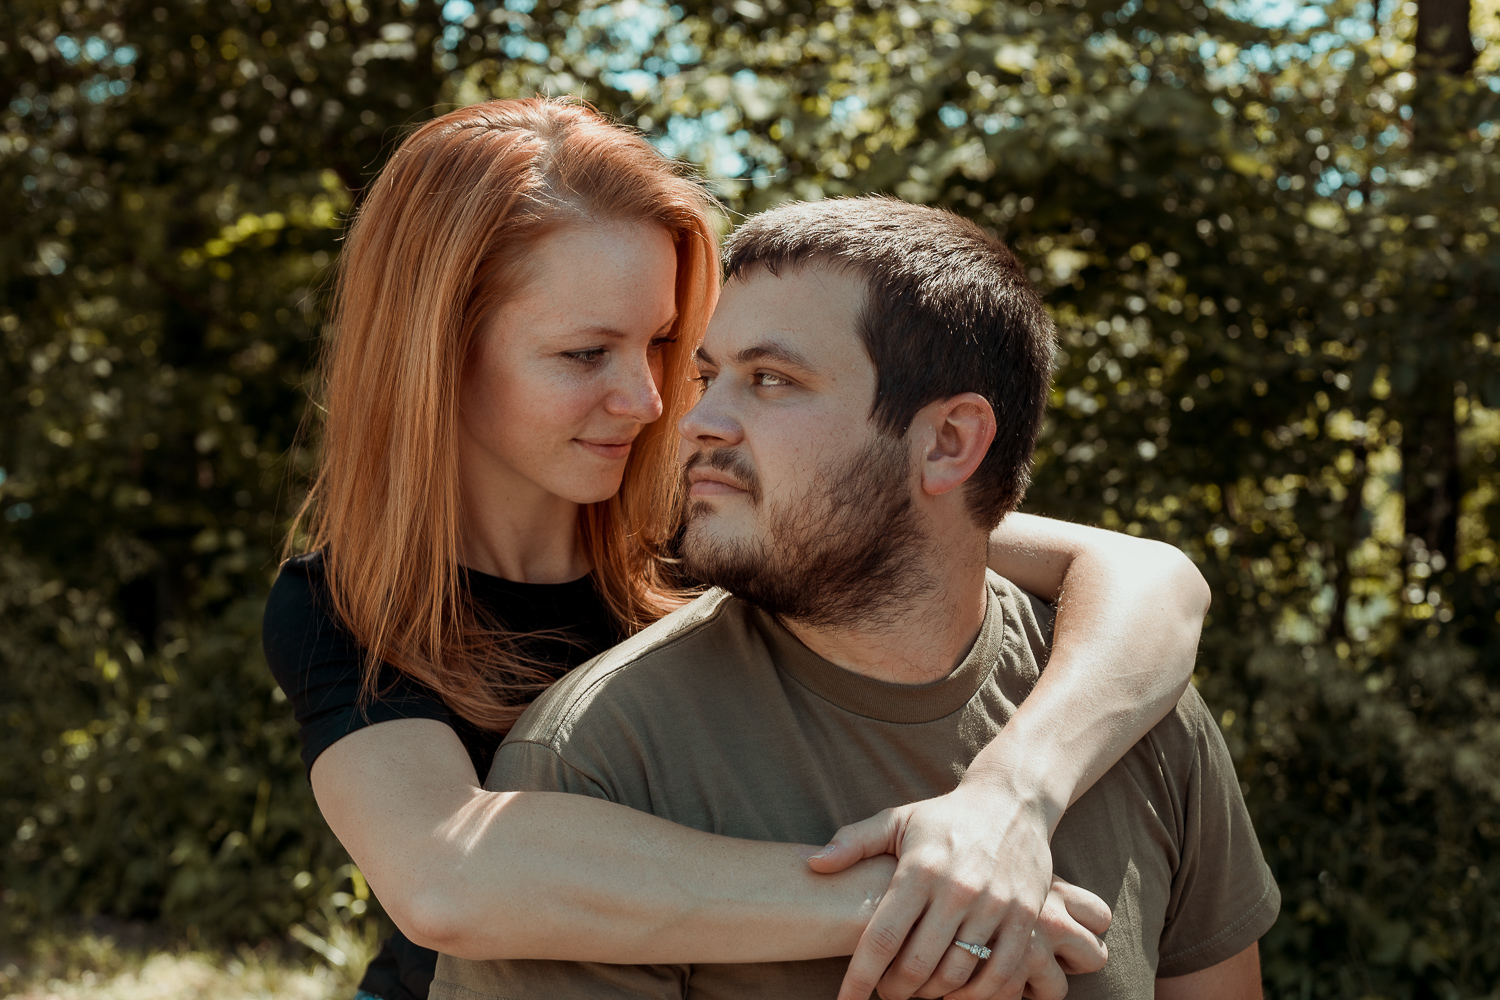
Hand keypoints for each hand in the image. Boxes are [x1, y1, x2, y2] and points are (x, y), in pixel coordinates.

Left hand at [808, 780, 1107, 999]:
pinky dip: (976, 995)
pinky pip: (1001, 976)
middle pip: (917, 966)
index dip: (860, 977)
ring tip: (918, 989)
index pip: (882, 937)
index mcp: (921, 869)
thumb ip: (853, 842)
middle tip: (886, 991)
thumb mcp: (897, 820)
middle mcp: (958, 889)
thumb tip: (813, 864)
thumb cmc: (944, 818)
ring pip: (956, 976)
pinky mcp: (1026, 919)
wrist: (1012, 802)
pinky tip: (958, 992)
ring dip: (931, 994)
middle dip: (894, 990)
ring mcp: (996, 906)